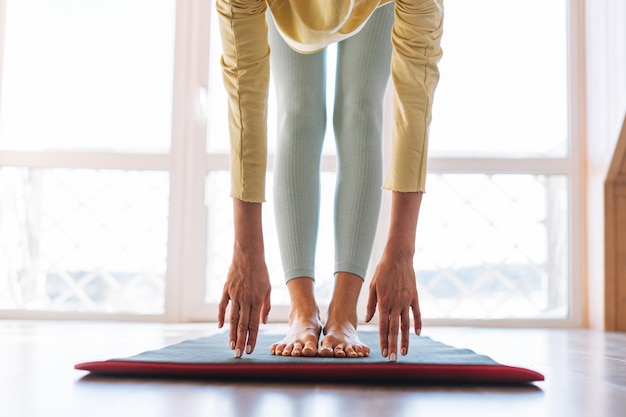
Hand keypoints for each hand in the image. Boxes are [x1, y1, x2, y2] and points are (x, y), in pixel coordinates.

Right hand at [218, 252, 270, 357]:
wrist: (248, 255)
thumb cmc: (261, 272)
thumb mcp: (268, 289)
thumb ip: (265, 306)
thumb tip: (262, 322)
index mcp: (257, 300)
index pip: (254, 324)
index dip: (252, 338)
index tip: (250, 350)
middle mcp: (246, 299)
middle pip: (242, 325)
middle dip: (240, 341)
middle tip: (238, 354)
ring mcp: (235, 295)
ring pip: (232, 318)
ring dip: (231, 334)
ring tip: (231, 346)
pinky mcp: (226, 290)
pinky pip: (222, 306)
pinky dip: (221, 317)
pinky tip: (220, 327)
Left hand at [365, 191, 422, 360]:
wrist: (398, 257)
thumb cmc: (382, 271)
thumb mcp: (372, 286)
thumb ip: (370, 304)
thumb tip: (368, 320)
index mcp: (384, 303)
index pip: (383, 326)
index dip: (383, 341)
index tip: (383, 353)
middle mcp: (396, 304)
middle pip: (395, 329)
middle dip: (393, 346)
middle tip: (393, 359)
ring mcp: (406, 301)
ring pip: (406, 324)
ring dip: (405, 339)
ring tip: (405, 352)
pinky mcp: (414, 296)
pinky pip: (416, 313)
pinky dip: (417, 323)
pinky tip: (417, 333)